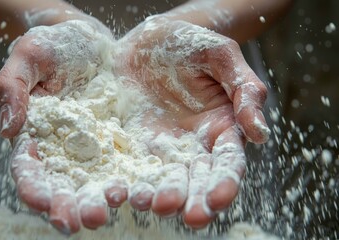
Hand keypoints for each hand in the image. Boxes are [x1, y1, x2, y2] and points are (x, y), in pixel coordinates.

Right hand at [0, 20, 114, 233]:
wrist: (92, 41)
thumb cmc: (54, 46)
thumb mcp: (28, 57)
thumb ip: (12, 88)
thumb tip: (8, 131)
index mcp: (35, 135)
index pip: (30, 169)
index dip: (35, 189)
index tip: (45, 204)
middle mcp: (63, 150)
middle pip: (65, 185)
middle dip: (73, 205)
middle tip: (88, 220)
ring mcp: (93, 148)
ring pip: (97, 181)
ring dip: (104, 197)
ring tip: (117, 204)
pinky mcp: (120, 141)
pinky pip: (126, 162)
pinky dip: (133, 176)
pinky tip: (141, 186)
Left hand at [115, 16, 269, 227]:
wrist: (147, 40)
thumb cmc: (191, 44)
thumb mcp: (221, 57)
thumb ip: (244, 90)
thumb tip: (260, 134)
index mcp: (221, 128)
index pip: (227, 162)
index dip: (224, 182)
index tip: (216, 199)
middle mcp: (192, 145)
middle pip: (196, 179)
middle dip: (194, 199)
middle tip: (190, 217)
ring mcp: (160, 146)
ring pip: (163, 177)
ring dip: (159, 194)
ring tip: (152, 204)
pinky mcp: (132, 142)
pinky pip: (130, 165)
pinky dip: (127, 179)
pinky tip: (121, 190)